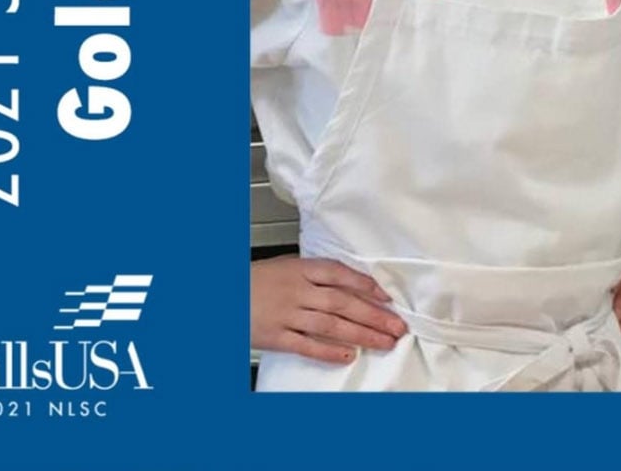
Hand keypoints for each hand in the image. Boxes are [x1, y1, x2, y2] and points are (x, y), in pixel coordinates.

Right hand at [251, 255, 407, 365]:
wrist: (223, 295)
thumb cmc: (256, 280)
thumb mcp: (288, 266)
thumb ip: (317, 273)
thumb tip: (354, 283)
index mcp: (301, 269)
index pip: (340, 274)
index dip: (366, 285)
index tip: (387, 298)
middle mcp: (297, 291)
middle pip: (343, 302)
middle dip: (374, 316)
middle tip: (397, 326)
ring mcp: (287, 314)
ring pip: (331, 325)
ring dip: (362, 334)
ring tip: (384, 341)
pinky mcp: (276, 336)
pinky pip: (306, 345)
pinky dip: (329, 351)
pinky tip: (348, 355)